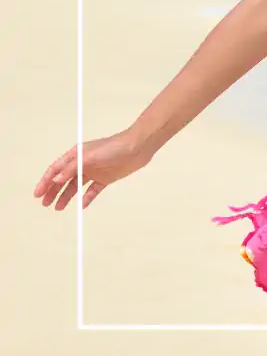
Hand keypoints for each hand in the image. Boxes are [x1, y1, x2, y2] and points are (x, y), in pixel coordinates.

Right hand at [34, 129, 150, 209]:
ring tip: (58, 208)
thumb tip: (55, 179)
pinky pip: (93, 190)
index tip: (38, 194)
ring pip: (76, 186)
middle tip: (46, 204)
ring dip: (67, 196)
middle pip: (64, 179)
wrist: (138, 147)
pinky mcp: (106, 178)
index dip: (45, 181)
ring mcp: (95, 171)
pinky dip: (87, 198)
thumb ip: (72, 168)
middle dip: (53, 191)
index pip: (56, 169)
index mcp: (77, 155)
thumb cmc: (114, 147)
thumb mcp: (90, 156)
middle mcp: (84, 163)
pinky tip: (81, 205)